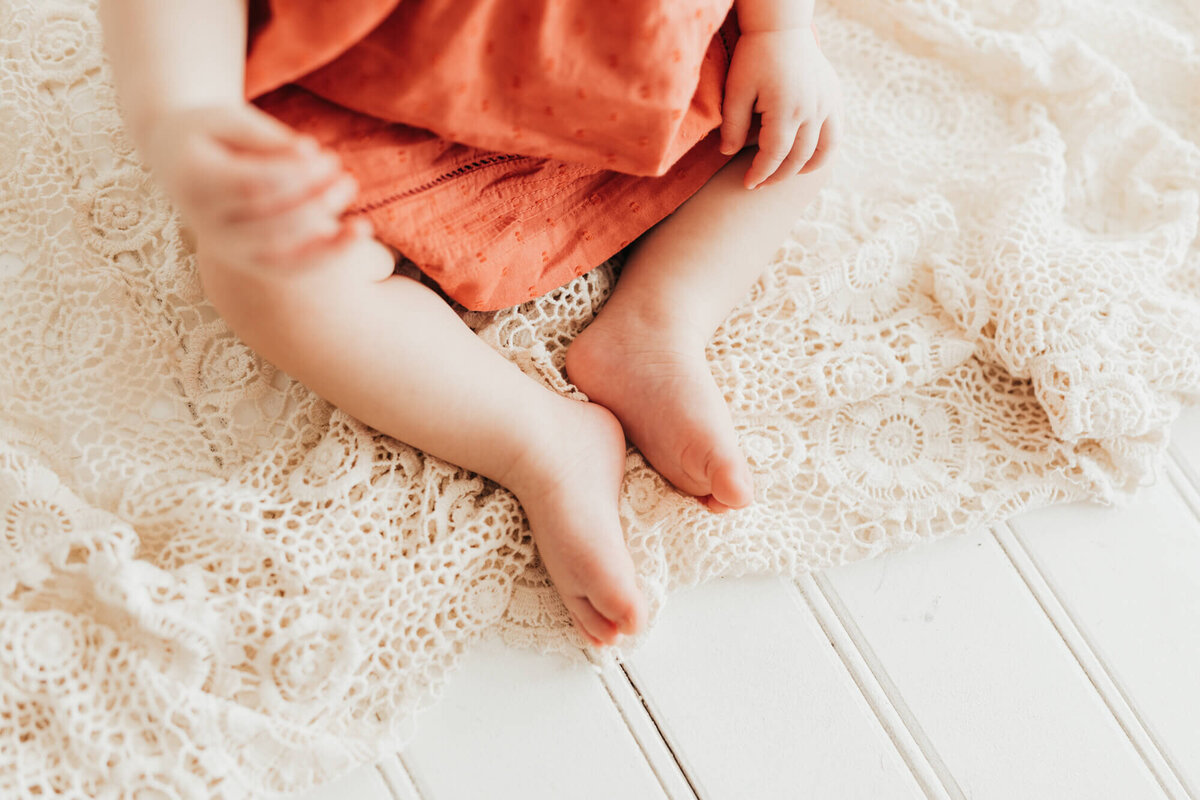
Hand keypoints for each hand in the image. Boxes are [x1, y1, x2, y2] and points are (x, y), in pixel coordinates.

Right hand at [143, 104, 371, 270]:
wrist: (181, 161)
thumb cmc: (211, 132)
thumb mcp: (229, 119)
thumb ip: (267, 137)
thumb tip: (311, 153)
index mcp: (196, 182)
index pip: (252, 187)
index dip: (294, 175)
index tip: (324, 154)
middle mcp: (207, 225)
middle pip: (271, 222)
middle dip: (314, 200)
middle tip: (345, 175)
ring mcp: (227, 249)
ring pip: (283, 252)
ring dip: (327, 232)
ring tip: (354, 199)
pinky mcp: (250, 261)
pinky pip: (291, 267)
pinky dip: (326, 255)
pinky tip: (356, 234)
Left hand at [719, 27, 841, 188]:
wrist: (782, 28)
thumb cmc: (755, 56)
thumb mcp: (736, 90)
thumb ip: (733, 124)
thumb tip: (727, 153)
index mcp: (786, 109)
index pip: (774, 155)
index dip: (760, 173)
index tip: (748, 183)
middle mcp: (812, 110)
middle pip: (797, 157)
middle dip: (777, 175)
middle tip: (760, 183)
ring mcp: (827, 104)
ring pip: (821, 151)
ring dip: (802, 169)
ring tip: (784, 174)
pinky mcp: (834, 98)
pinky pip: (835, 135)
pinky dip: (823, 152)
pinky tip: (806, 158)